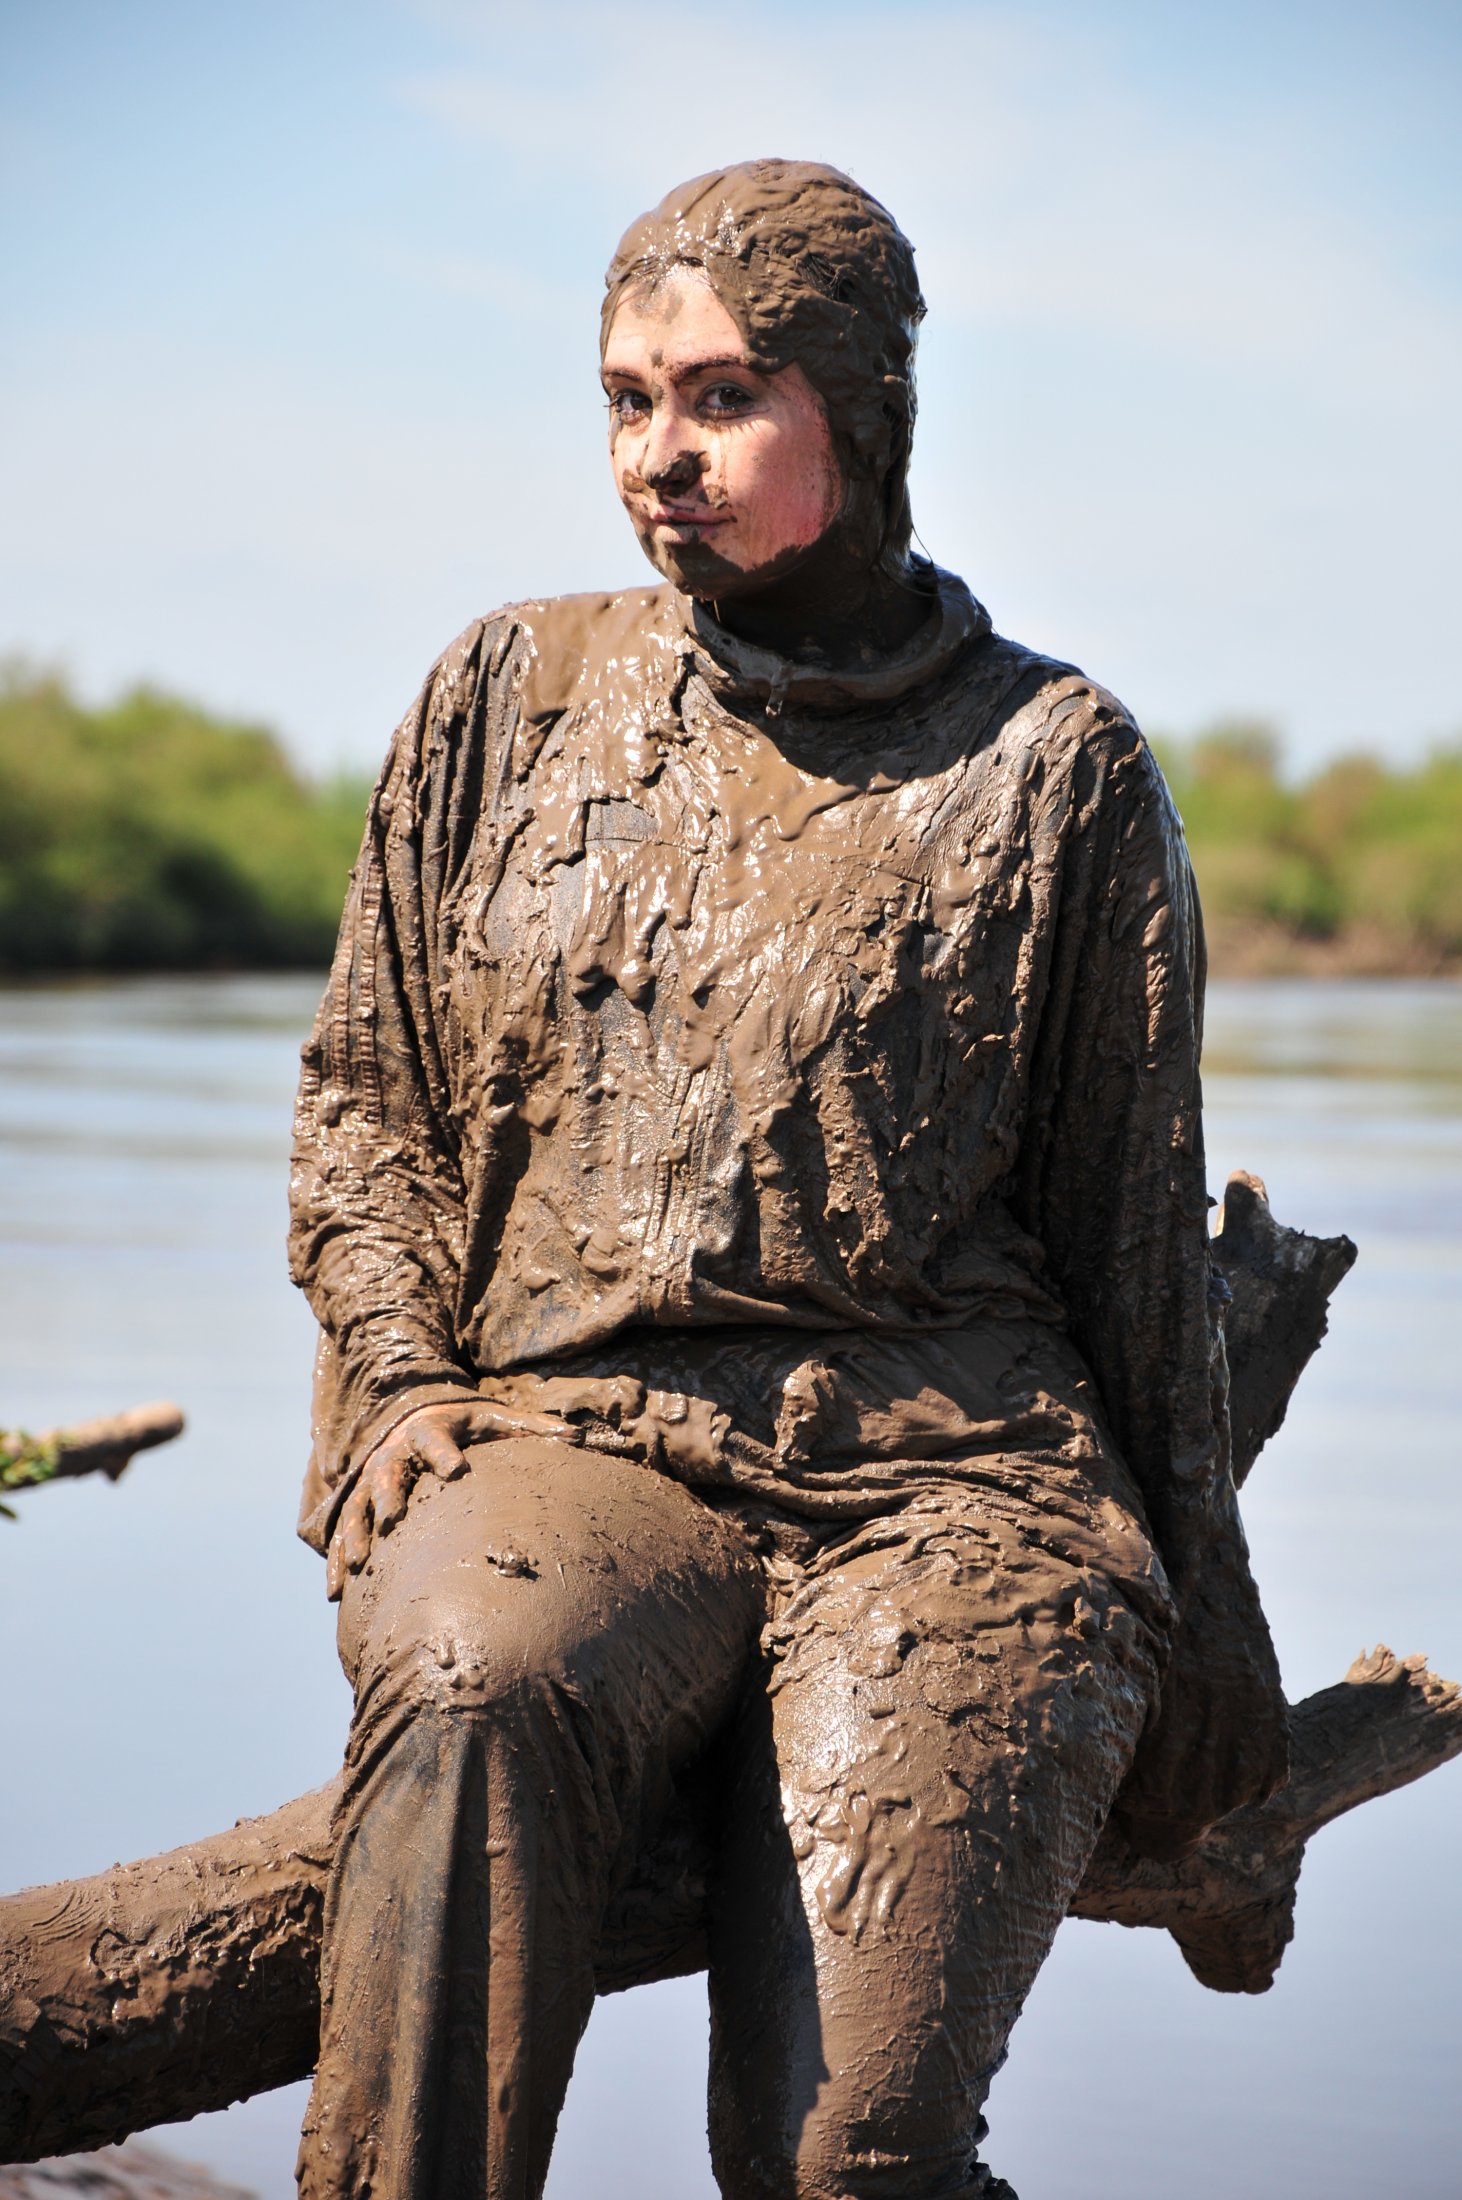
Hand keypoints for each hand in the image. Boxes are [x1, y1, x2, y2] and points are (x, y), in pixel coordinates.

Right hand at [326, 1398, 524, 1597]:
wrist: (411, 1413)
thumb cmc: (463, 1423)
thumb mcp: (495, 1418)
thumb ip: (533, 1427)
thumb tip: (579, 1435)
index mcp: (429, 1430)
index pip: (436, 1439)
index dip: (445, 1454)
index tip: (456, 1470)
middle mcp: (393, 1454)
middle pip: (388, 1473)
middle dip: (389, 1495)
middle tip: (392, 1518)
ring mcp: (370, 1480)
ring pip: (358, 1507)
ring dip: (357, 1533)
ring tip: (361, 1561)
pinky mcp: (357, 1503)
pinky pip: (342, 1534)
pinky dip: (337, 1562)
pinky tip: (334, 1594)